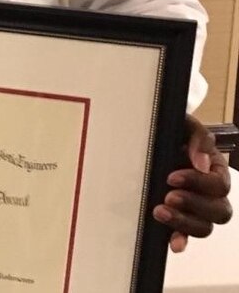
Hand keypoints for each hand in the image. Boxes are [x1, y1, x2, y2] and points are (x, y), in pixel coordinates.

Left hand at [152, 115, 231, 251]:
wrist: (148, 134)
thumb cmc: (172, 129)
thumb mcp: (185, 124)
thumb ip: (198, 138)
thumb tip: (202, 162)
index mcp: (215, 170)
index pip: (219, 185)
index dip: (198, 183)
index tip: (172, 176)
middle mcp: (210, 192)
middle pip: (219, 211)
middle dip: (193, 205)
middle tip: (168, 196)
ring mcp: (195, 207)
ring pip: (204, 227)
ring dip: (184, 223)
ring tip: (159, 212)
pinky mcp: (179, 217)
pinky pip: (186, 235)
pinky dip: (181, 239)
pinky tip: (173, 244)